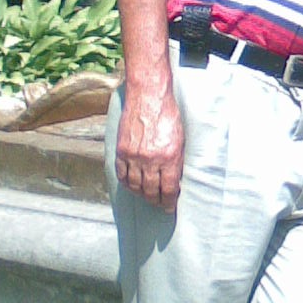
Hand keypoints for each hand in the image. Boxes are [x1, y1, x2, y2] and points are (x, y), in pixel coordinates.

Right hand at [115, 85, 184, 212]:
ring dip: (141, 194)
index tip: (169, 207)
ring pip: (135, 185)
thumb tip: (174, 179)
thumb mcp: (180, 139)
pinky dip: (127, 183)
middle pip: (150, 191)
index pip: (167, 189)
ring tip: (146, 196)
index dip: (168, 202)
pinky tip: (132, 185)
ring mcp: (134, 156)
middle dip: (155, 200)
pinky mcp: (122, 150)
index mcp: (169, 157)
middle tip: (158, 204)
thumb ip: (176, 160)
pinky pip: (122, 174)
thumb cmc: (168, 115)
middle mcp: (150, 160)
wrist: (149, 96)